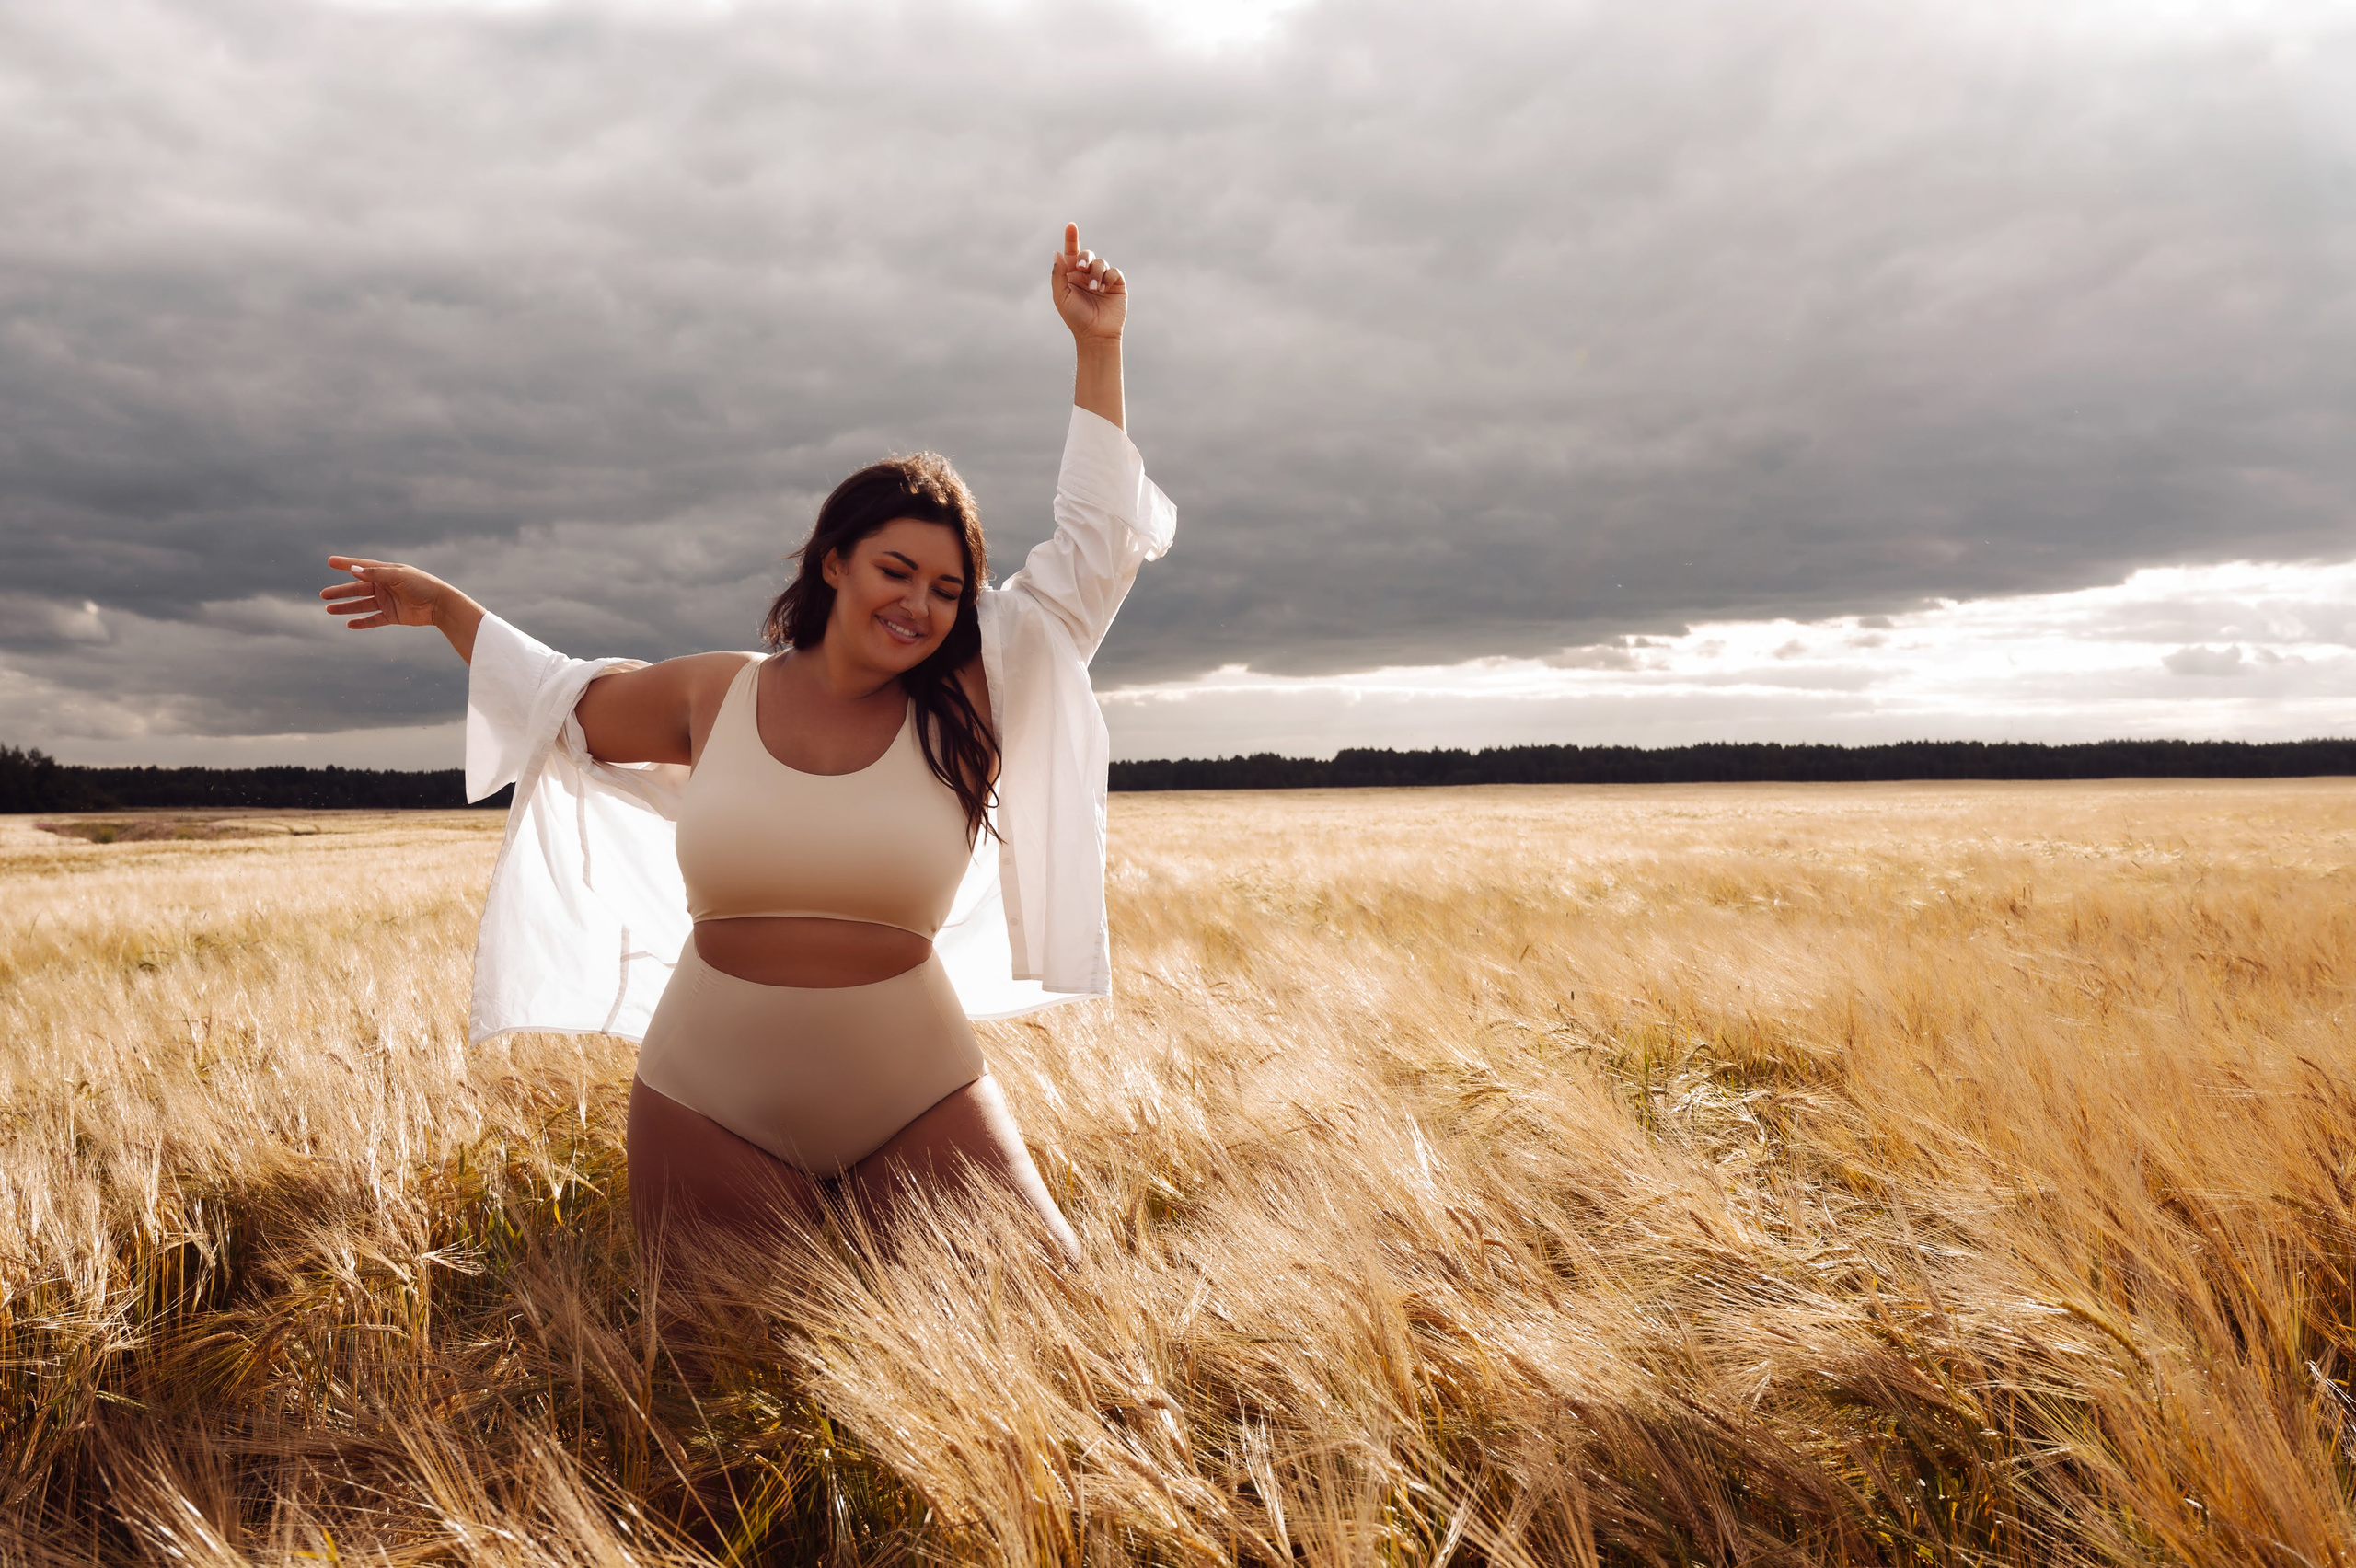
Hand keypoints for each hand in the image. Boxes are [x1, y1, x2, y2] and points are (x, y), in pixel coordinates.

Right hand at [320, 556, 450, 629]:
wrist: (440, 605)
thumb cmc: (422, 585)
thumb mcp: (398, 576)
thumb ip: (376, 574)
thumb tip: (353, 570)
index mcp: (386, 572)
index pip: (362, 567)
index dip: (346, 564)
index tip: (330, 561)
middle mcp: (385, 586)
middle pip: (357, 588)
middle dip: (341, 591)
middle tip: (324, 595)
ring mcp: (388, 601)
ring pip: (362, 605)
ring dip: (346, 607)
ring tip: (329, 609)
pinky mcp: (393, 616)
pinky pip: (374, 620)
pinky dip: (362, 622)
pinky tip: (349, 624)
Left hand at [1051, 222, 1125, 343]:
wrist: (1095, 334)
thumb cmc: (1075, 318)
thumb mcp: (1061, 296)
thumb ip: (1058, 274)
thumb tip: (1057, 252)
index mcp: (1071, 276)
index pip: (1071, 253)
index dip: (1071, 238)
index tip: (1071, 225)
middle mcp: (1086, 275)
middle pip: (1087, 255)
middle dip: (1085, 258)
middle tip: (1081, 268)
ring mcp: (1102, 279)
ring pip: (1101, 263)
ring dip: (1096, 273)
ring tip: (1094, 289)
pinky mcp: (1117, 285)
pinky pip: (1114, 271)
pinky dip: (1108, 277)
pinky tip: (1104, 289)